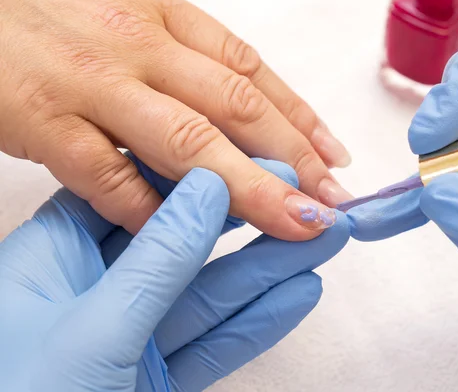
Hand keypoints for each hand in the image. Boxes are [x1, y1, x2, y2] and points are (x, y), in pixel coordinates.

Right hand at [0, 0, 350, 240]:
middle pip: (236, 108)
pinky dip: (153, 211)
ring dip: (249, 189)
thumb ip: (185, 67)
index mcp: (163, 16)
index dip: (300, 118)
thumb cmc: (53, 18)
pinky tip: (188, 237)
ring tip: (292, 221)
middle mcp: (138, 44)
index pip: (251, 71)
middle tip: (331, 201)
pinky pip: (109, 177)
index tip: (334, 158)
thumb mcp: (130, 21)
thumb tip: (245, 122)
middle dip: (293, 159)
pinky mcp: (43, 121)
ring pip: (188, 143)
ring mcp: (92, 83)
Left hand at [0, 157, 348, 390]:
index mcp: (57, 255)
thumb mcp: (95, 327)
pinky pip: (216, 342)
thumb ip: (158, 259)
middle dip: (256, 223)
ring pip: (212, 293)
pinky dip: (260, 321)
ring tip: (325, 240)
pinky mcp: (157, 373)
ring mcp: (132, 333)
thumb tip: (210, 184)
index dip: (206, 175)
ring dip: (271, 269)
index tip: (264, 162)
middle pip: (190, 243)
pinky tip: (300, 292)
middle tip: (310, 202)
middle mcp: (98, 286)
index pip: (140, 193)